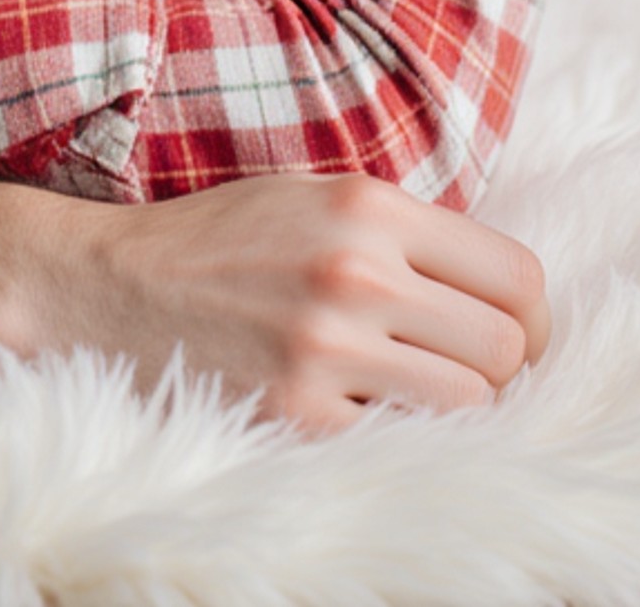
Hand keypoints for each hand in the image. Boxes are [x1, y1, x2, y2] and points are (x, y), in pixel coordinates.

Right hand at [25, 170, 549, 433]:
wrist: (107, 287)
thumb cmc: (220, 241)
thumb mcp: (314, 198)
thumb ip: (403, 233)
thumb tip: (501, 295)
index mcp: (369, 206)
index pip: (517, 274)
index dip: (532, 319)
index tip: (515, 337)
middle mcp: (358, 270)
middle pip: (506, 347)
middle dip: (501, 369)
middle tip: (462, 373)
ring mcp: (329, 346)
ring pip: (470, 403)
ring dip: (454, 408)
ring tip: (408, 392)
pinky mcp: (299, 413)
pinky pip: (402, 442)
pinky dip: (396, 434)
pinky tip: (358, 412)